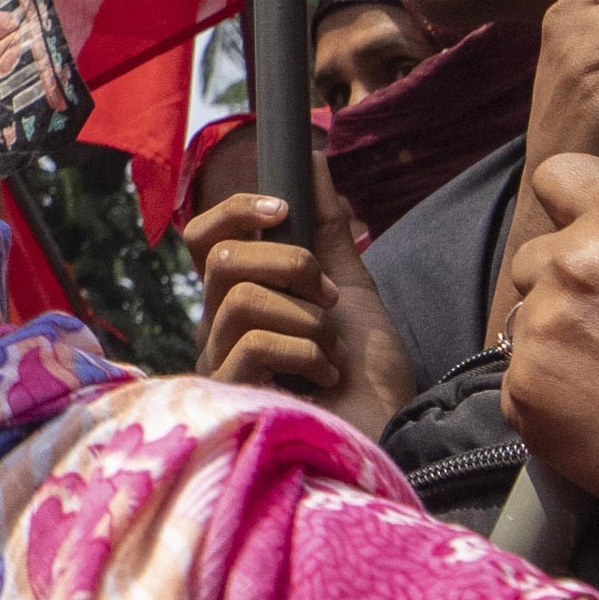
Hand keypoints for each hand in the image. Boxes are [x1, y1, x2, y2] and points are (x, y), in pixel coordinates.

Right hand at [184, 153, 413, 441]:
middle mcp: (217, 332)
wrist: (394, 439)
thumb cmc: (369, 379)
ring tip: (331, 352)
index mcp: (239, 302)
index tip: (284, 210)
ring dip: (306, 319)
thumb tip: (313, 160)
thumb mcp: (351, 290)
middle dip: (292, 266)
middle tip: (328, 301)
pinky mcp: (230, 399)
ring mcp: (219, 368)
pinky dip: (306, 352)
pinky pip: (253, 344)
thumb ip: (327, 231)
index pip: (204, 238)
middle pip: (223, 261)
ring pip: (241, 299)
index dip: (236, 210)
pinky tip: (324, 379)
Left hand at [498, 85, 598, 538]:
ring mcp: (542, 332)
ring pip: (524, 316)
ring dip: (558, 336)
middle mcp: (573, 265)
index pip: (559, 174)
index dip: (580, 204)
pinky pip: (517, 381)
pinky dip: (549, 394)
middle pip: (538, 253)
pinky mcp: (526, 395)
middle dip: (571, 278)